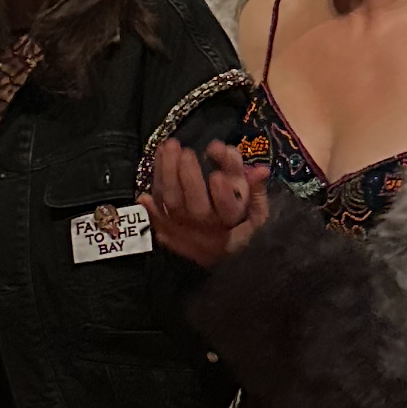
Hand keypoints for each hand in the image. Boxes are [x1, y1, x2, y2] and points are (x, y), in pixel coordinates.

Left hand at [138, 138, 269, 268]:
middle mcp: (209, 229)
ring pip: (173, 204)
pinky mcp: (170, 231)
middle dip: (190, 177)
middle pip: (197, 206)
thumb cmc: (240, 228)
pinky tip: (144, 191)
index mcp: (234, 222)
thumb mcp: (257, 215)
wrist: (217, 260)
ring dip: (167, 175)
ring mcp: (187, 230)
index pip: (230, 209)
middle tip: (186, 150)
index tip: (218, 174)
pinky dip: (151, 205)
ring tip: (166, 147)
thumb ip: (257, 191)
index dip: (223, 193)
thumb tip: (261, 170)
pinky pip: (158, 216)